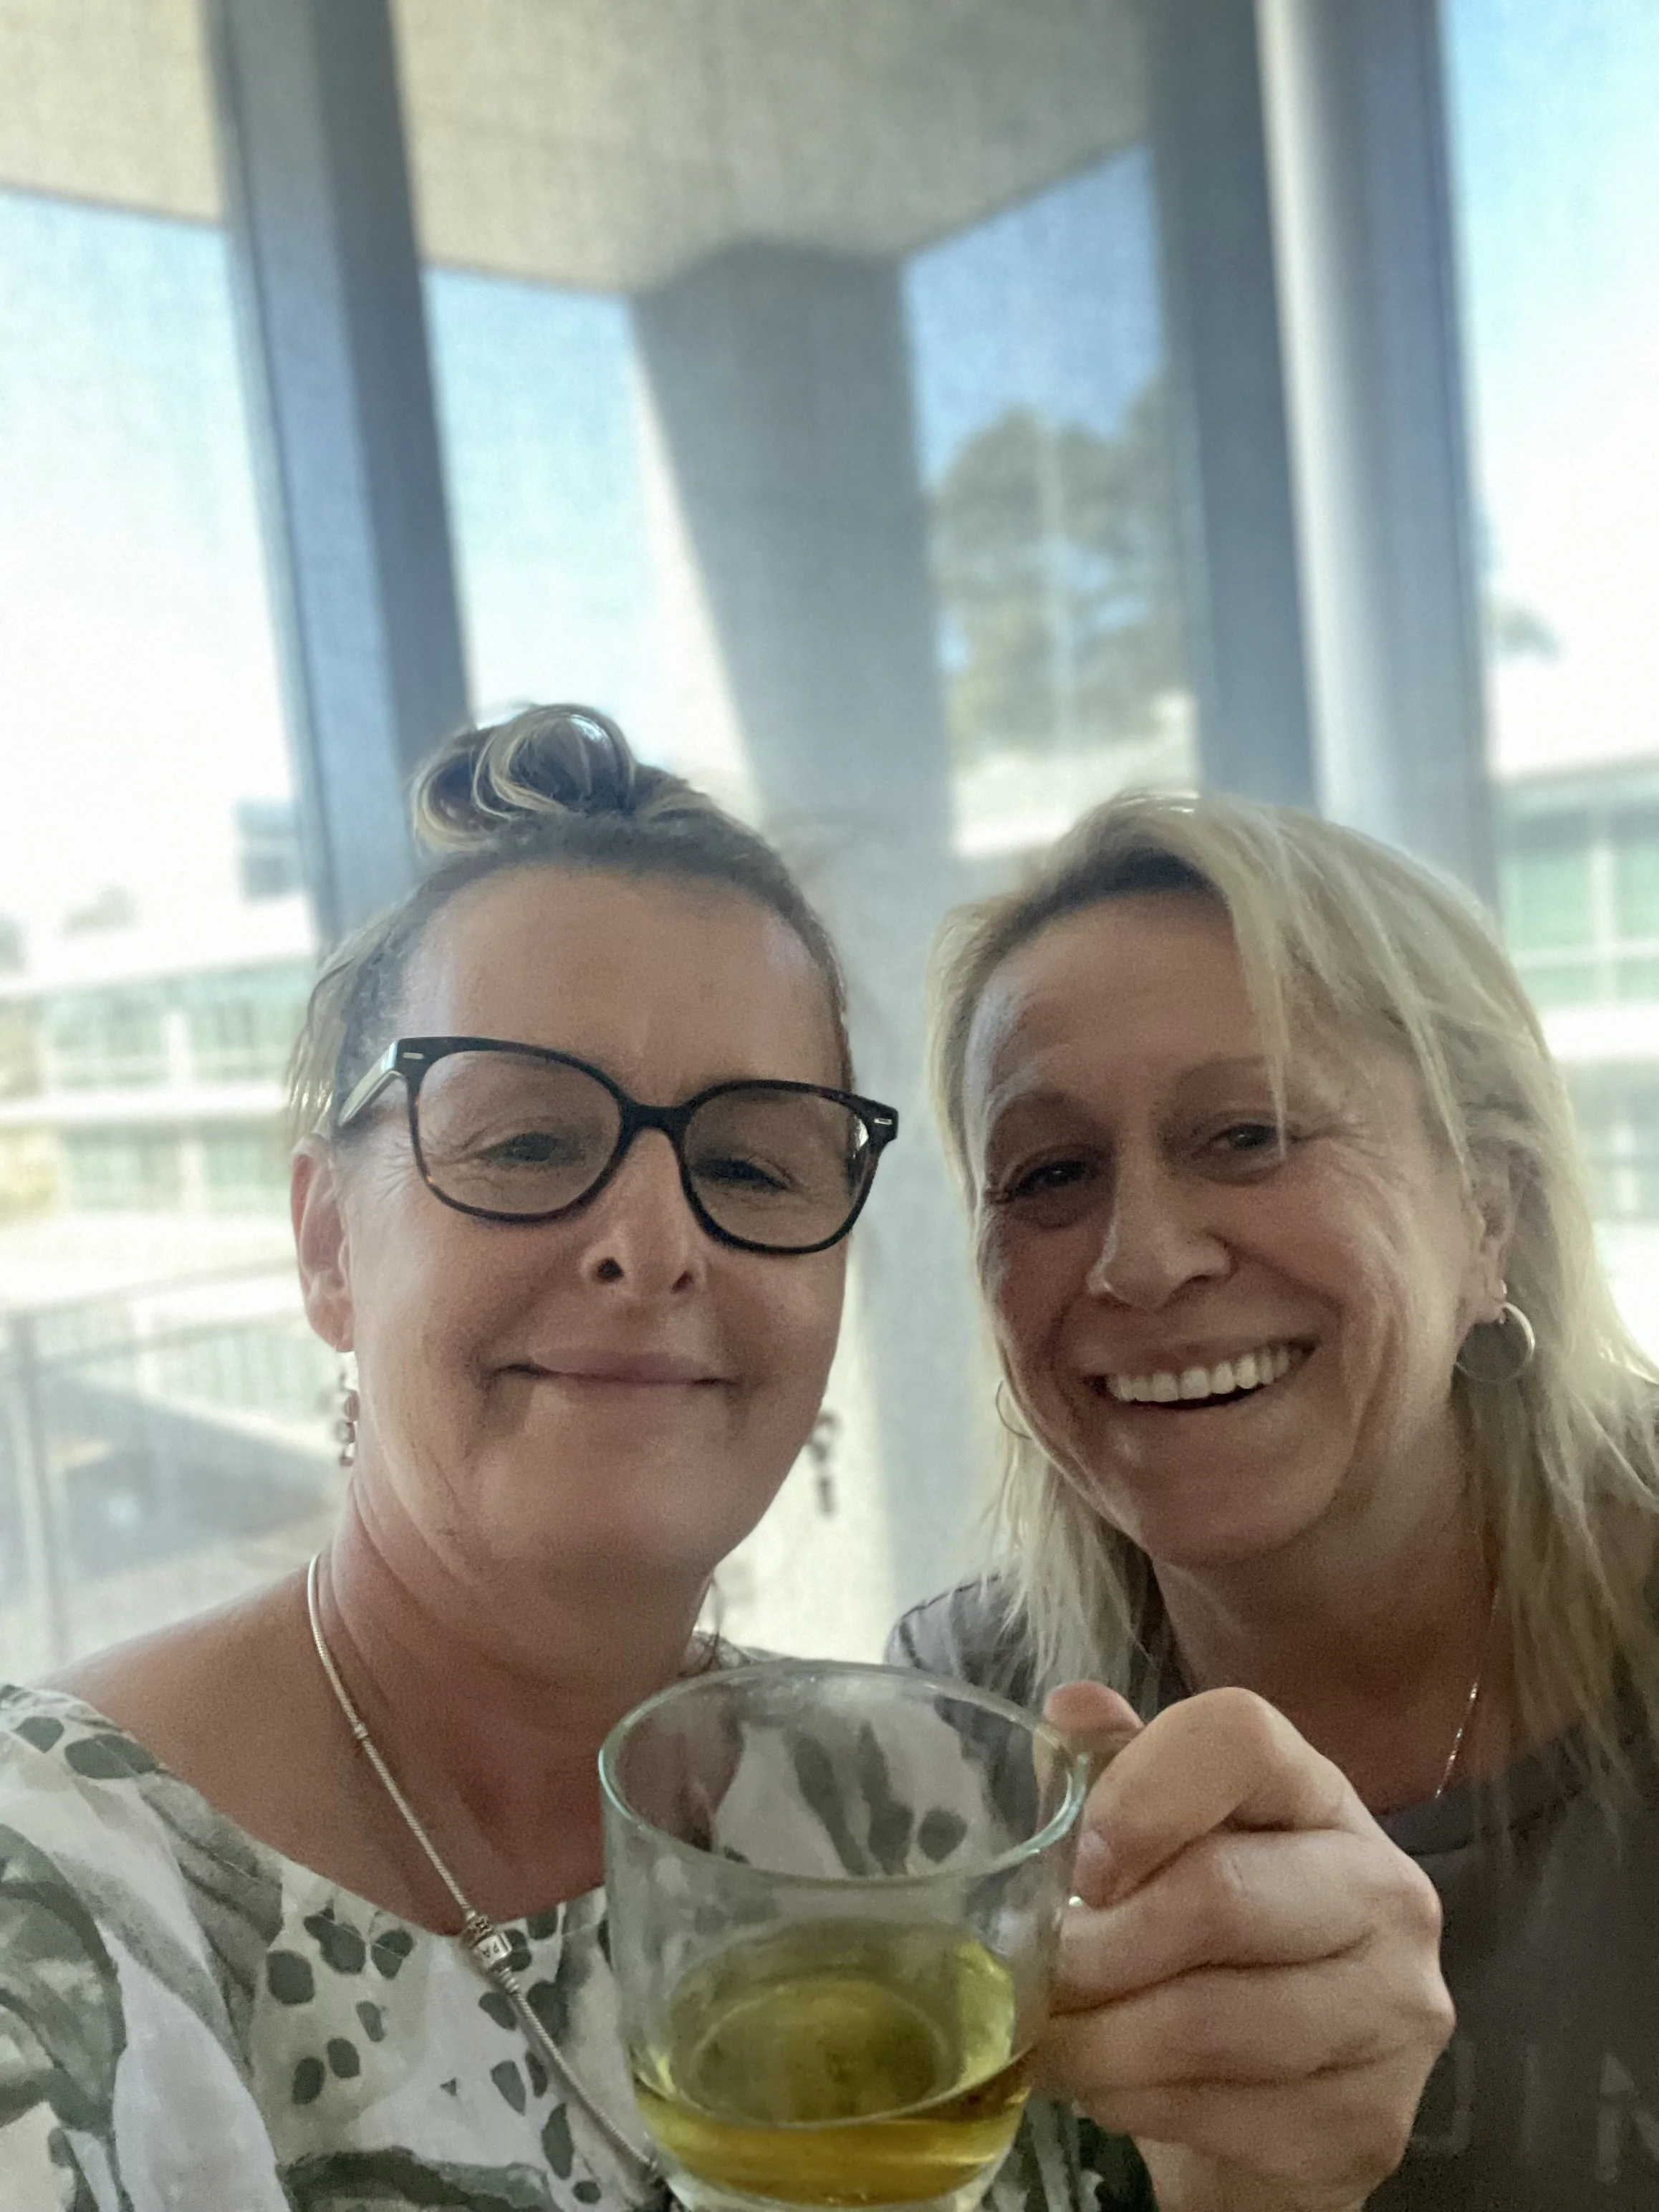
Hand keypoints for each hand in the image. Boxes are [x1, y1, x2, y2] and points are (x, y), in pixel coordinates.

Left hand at [1037, 1682, 1452, 2211]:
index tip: (1076, 1867)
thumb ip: (1117, 1770)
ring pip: (1211, 2021)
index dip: (1140, 1795)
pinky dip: (1132, 2103)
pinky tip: (1103, 2088)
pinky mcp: (1371, 2122)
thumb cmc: (1208, 1939)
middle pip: (1219, 1895)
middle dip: (1098, 1946)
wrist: (1284, 2093)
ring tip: (1046, 2037)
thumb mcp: (1165, 1840)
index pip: (1241, 1739)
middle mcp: (1383, 1890)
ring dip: (1099, 2039)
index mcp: (1320, 1793)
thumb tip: (1069, 1710)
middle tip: (1030, 1972)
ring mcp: (1392, 2012)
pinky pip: (1221, 2112)